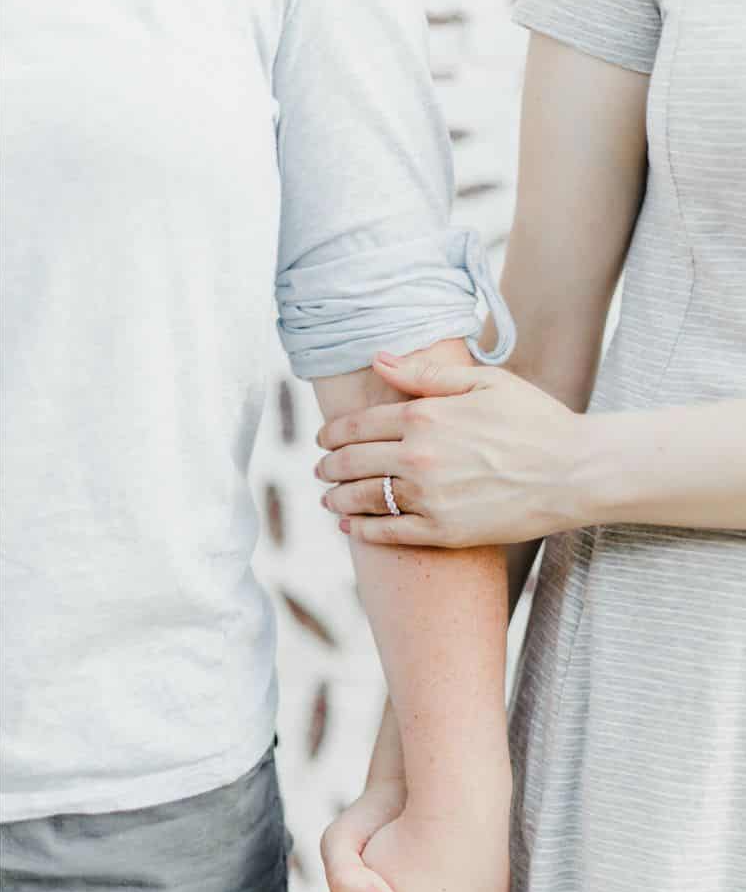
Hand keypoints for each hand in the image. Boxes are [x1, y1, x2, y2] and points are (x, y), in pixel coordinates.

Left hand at [315, 351, 583, 549]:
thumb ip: (426, 374)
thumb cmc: (534, 421)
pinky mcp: (439, 532)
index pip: (359, 425)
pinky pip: (385, 533)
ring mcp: (426, 498)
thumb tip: (378, 358)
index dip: (333, 433)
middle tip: (320, 470)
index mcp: (426, 416)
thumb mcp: (485, 382)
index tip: (323, 439)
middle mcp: (418, 457)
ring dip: (337, 498)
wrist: (572, 473)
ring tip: (329, 499)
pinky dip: (361, 530)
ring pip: (362, 499)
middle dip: (328, 466)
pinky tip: (351, 527)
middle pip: (352, 462)